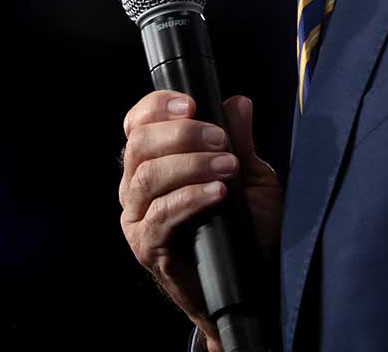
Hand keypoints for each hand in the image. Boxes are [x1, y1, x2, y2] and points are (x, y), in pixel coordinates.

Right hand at [118, 91, 281, 345]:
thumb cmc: (248, 231)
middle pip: (139, 145)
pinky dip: (189, 198)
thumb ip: (240, 141)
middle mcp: (135, 187)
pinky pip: (158, 216)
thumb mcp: (251, 179)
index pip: (137, 124)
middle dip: (181, 135)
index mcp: (153, 163)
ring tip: (229, 168)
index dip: (157, 107)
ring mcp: (136, 218)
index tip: (192, 104)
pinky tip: (217, 193)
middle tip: (221, 141)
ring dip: (190, 165)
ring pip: (146, 177)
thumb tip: (237, 102)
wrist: (251, 286)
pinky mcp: (146, 246)